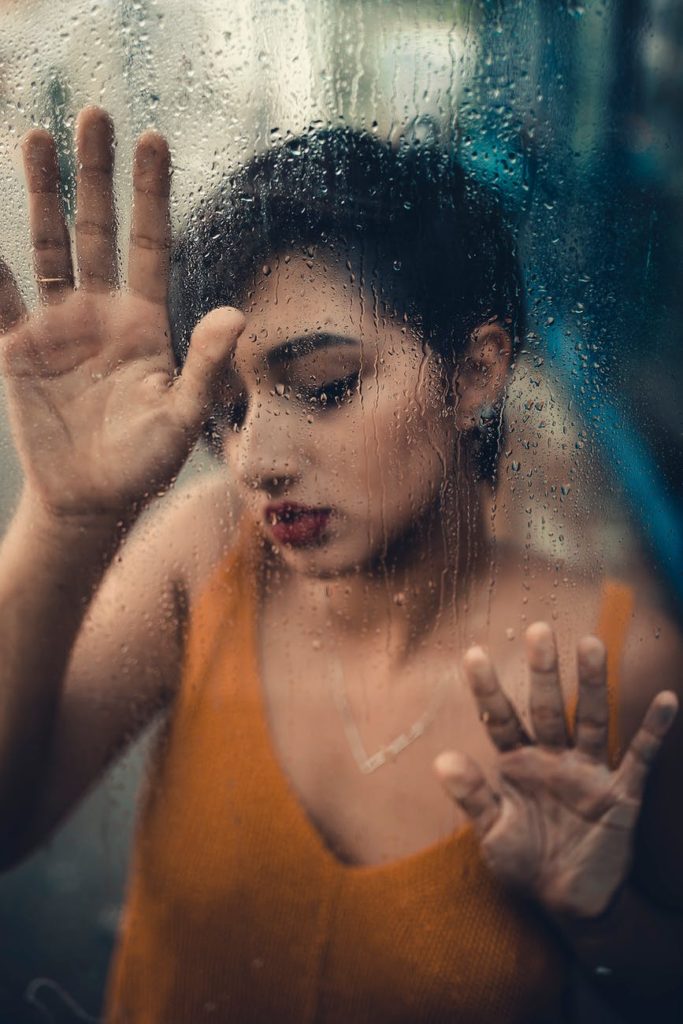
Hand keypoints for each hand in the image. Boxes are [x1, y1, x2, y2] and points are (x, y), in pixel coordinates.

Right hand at [0, 107, 243, 523]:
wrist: (91, 501)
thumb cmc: (144, 464)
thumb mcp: (181, 417)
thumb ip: (205, 366)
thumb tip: (237, 313)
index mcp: (145, 324)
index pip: (149, 244)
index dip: (151, 193)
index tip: (154, 138)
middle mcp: (102, 314)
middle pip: (98, 230)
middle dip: (97, 174)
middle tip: (96, 114)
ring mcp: (58, 328)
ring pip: (49, 247)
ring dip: (42, 195)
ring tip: (37, 136)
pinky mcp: (18, 351)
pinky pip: (0, 302)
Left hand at [434, 623, 677, 918]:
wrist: (571, 904)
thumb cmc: (526, 863)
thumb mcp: (493, 834)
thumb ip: (472, 796)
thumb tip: (440, 760)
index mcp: (517, 763)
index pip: (500, 718)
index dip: (488, 688)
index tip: (473, 653)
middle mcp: (553, 758)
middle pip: (547, 707)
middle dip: (544, 671)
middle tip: (539, 630)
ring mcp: (588, 771)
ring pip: (590, 719)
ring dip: (592, 684)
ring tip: (592, 644)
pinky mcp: (621, 794)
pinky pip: (639, 758)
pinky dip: (652, 731)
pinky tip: (665, 702)